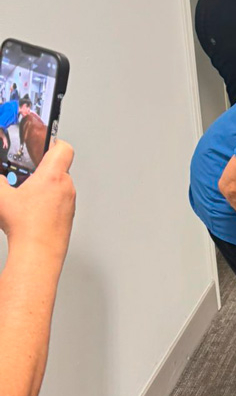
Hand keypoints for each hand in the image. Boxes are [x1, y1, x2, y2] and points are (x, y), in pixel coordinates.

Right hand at [0, 140, 75, 256]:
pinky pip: (60, 203)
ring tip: (25, 196)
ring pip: (59, 187)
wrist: (38, 254)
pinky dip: (48, 202)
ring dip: (45, 187)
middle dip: (42, 169)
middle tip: (26, 173)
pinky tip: (31, 212)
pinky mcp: (68, 218)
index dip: (53, 142)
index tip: (42, 143)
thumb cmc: (26, 227)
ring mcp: (69, 203)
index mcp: (52, 176)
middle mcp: (66, 187)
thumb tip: (0, 180)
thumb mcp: (1, 197)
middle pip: (59, 168)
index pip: (63, 148)